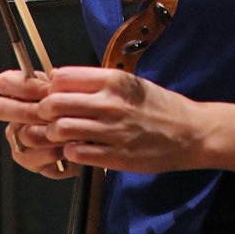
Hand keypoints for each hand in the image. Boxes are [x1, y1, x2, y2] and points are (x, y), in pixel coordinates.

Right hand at [0, 68, 79, 178]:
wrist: (83, 136)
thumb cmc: (72, 107)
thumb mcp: (67, 89)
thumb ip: (58, 82)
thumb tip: (54, 76)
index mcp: (18, 90)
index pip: (4, 82)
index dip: (24, 85)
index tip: (48, 90)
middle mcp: (10, 113)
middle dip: (31, 110)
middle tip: (56, 113)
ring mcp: (14, 136)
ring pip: (25, 134)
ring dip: (51, 132)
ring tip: (70, 131)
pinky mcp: (23, 157)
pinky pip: (34, 156)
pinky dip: (55, 151)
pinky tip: (68, 146)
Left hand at [35, 65, 203, 174]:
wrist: (189, 132)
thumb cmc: (159, 106)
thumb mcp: (130, 84)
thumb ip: (98, 83)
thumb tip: (61, 79)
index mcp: (114, 81)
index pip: (63, 77)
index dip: (51, 86)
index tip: (53, 94)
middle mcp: (110, 103)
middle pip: (55, 102)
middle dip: (45, 111)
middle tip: (48, 116)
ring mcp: (112, 131)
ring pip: (61, 129)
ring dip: (55, 133)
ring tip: (61, 135)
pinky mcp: (115, 156)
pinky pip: (76, 153)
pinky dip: (69, 152)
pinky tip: (76, 149)